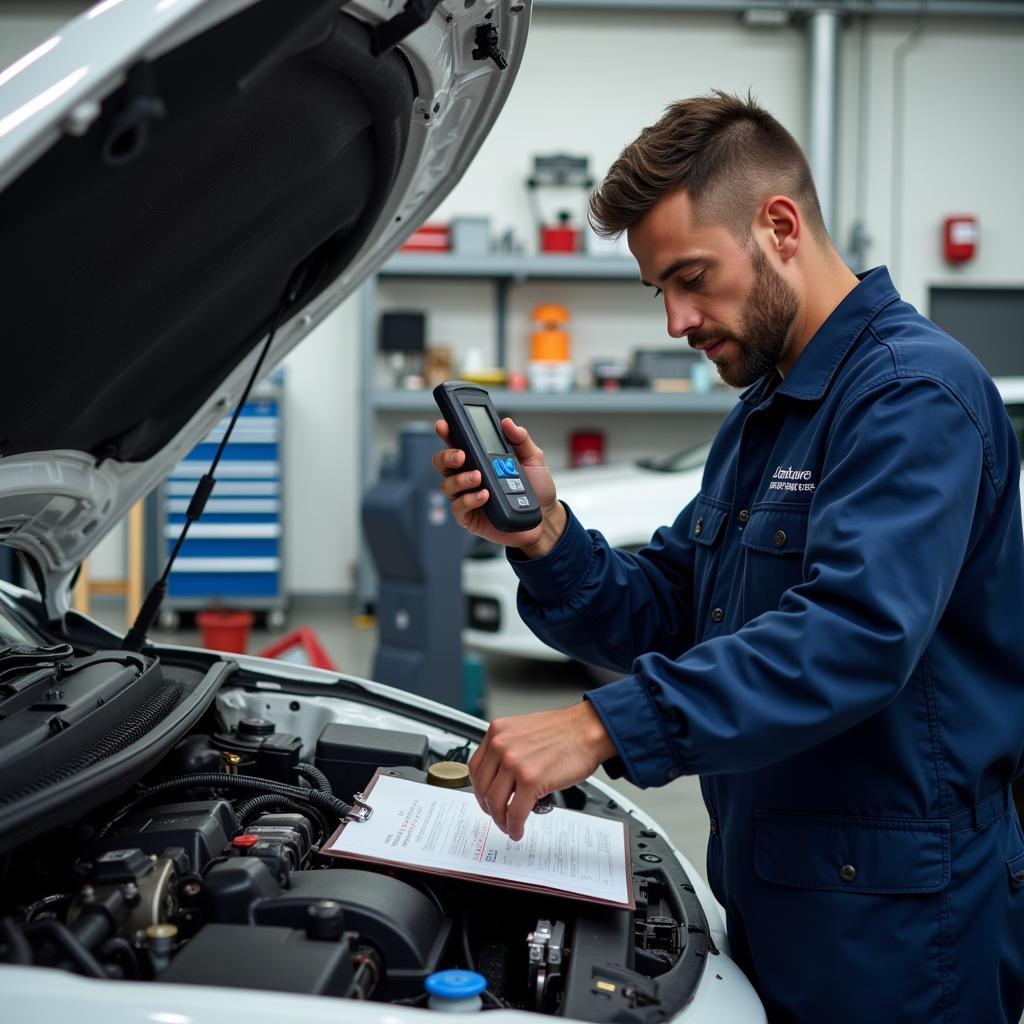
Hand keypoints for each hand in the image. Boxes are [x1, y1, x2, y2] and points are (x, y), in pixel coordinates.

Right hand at [432, 417, 564, 557]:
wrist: (546, 517)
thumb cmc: (536, 488)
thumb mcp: (533, 458)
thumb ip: (521, 439)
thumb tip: (507, 423)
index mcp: (480, 459)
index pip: (457, 443)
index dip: (447, 433)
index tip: (444, 426)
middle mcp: (469, 476)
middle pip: (443, 463)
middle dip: (447, 456)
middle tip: (461, 455)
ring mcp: (467, 496)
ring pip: (447, 485)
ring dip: (460, 479)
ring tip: (478, 477)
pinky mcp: (469, 517)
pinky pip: (458, 507)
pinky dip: (469, 500)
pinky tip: (484, 495)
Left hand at [468, 702, 616, 840]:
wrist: (588, 729)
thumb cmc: (564, 730)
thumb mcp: (524, 730)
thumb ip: (508, 748)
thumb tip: (500, 774)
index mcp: (498, 732)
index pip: (475, 767)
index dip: (479, 789)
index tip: (485, 798)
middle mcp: (501, 745)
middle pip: (483, 788)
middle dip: (489, 808)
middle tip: (496, 816)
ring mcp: (514, 763)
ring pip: (496, 803)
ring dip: (501, 820)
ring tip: (508, 826)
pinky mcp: (530, 780)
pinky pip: (515, 812)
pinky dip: (514, 826)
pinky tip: (518, 830)